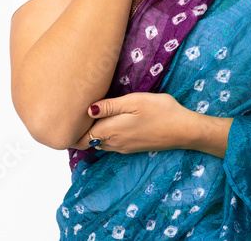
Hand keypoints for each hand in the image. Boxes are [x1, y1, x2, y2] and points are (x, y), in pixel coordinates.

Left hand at [69, 92, 196, 154]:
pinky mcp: (132, 147)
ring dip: (92, 133)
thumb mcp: (134, 102)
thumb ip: (110, 107)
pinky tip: (109, 122)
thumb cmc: (161, 111)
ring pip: (99, 143)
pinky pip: (110, 144)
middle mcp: (114, 143)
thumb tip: (87, 110)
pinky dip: (104, 135)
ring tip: (90, 116)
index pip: (81, 137)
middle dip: (80, 131)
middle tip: (75, 112)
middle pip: (88, 141)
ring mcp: (123, 147)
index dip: (72, 129)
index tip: (67, 116)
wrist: (184, 130)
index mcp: (110, 131)